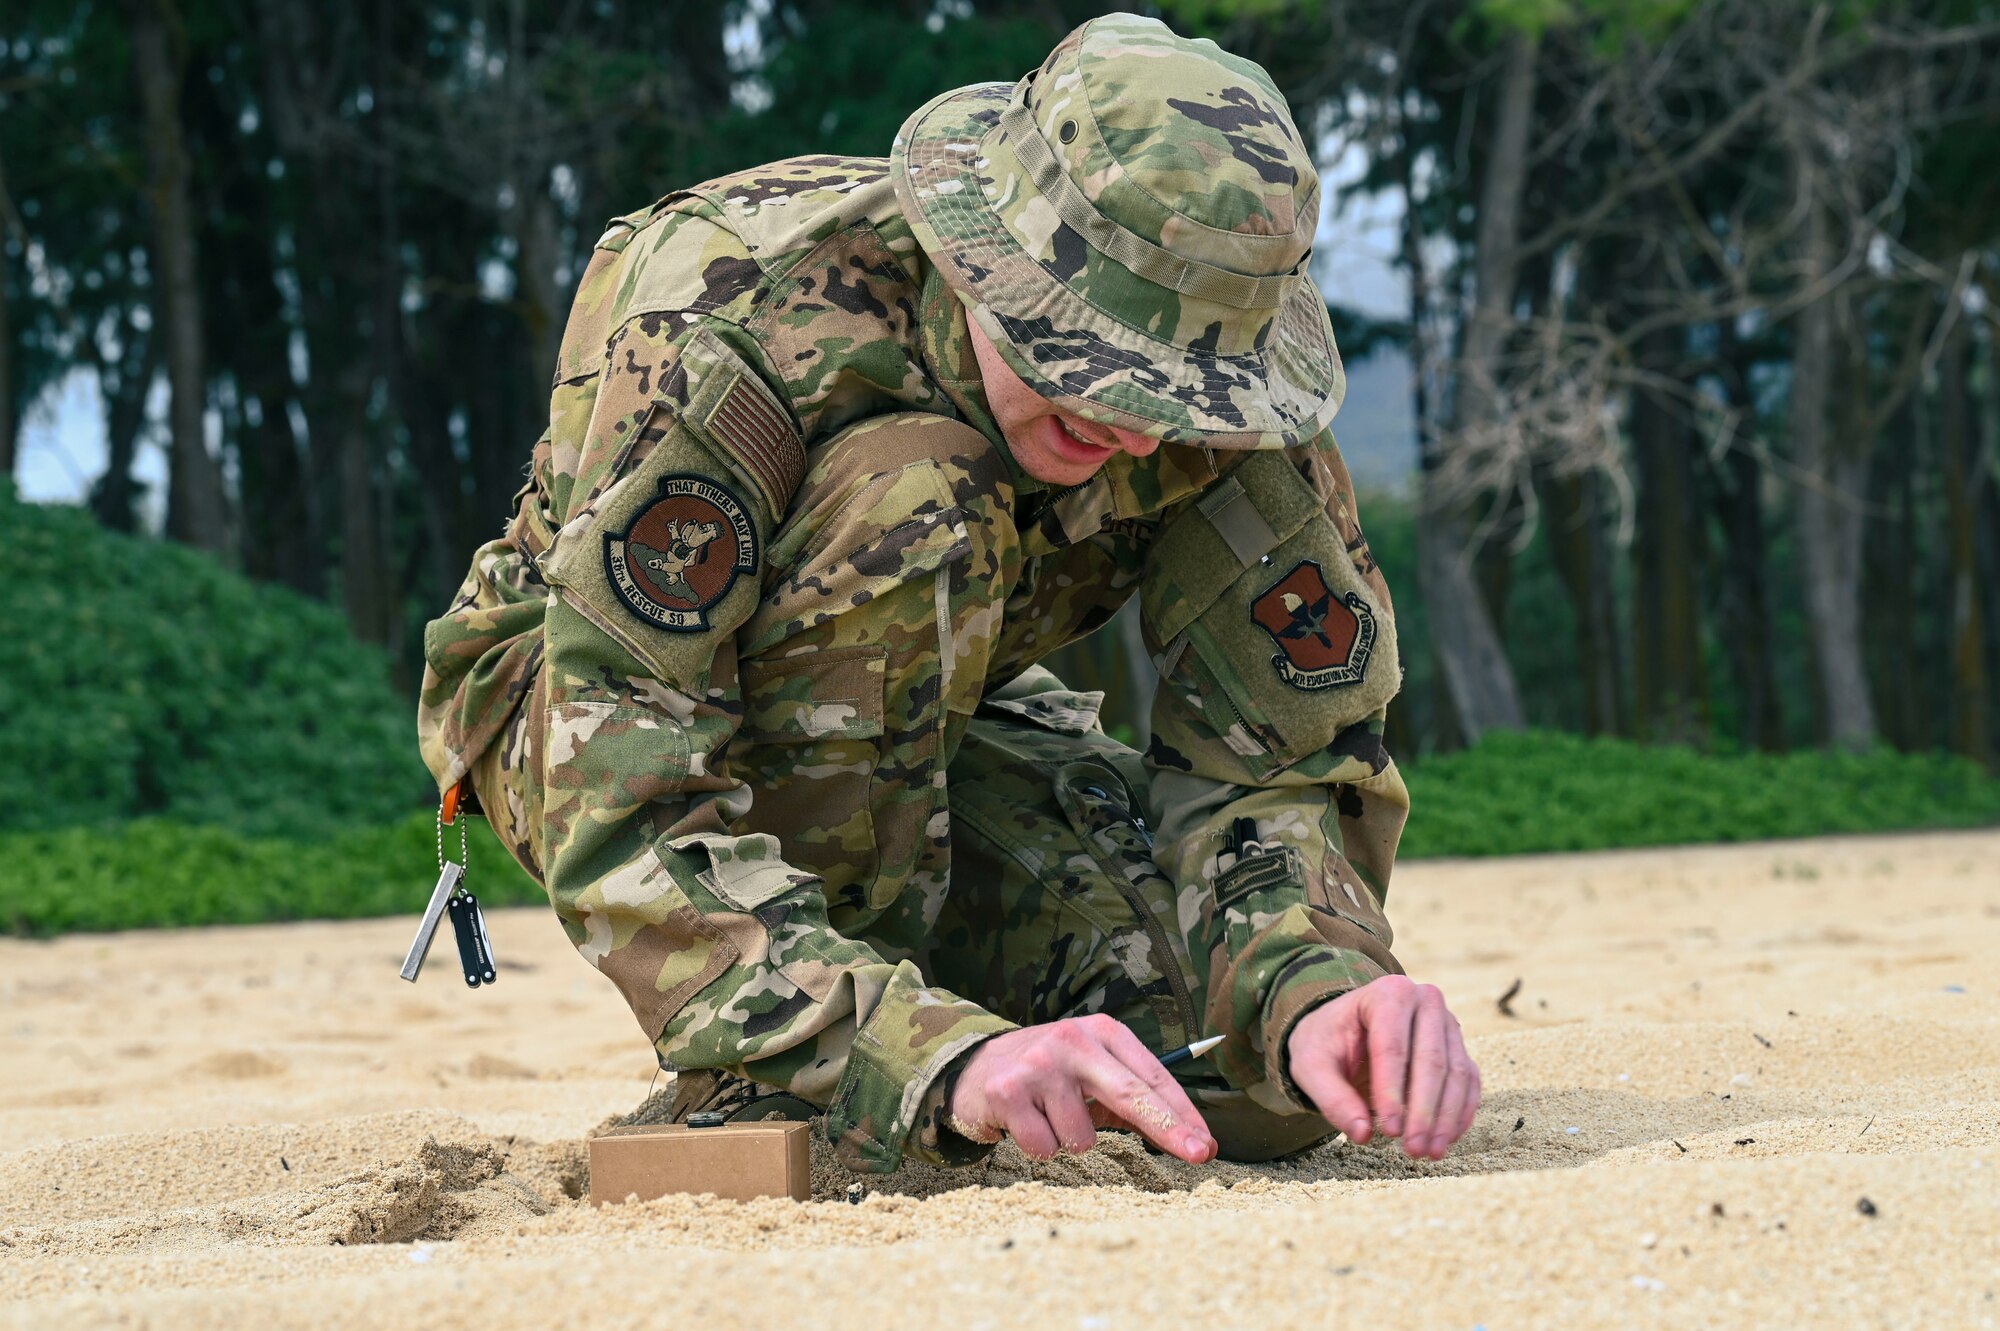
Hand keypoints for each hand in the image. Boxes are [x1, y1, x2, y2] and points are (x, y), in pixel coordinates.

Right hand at [947, 1013, 1216, 1163]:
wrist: (975, 1067)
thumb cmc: (1049, 1076)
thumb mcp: (1092, 1074)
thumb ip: (1133, 1100)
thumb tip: (1187, 1137)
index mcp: (1101, 1032)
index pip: (1151, 1077)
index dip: (1181, 1115)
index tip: (1205, 1144)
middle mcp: (1072, 1041)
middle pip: (1131, 1095)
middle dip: (1168, 1129)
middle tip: (1198, 1155)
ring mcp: (1038, 1065)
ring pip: (1082, 1137)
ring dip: (1069, 1139)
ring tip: (1048, 1116)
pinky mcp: (1008, 1091)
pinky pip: (1045, 1146)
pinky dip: (1038, 1145)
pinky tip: (1025, 1121)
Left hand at [1286, 975, 1480, 1159]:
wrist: (1345, 1027)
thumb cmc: (1326, 1043)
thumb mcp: (1312, 1066)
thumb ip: (1332, 1098)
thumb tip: (1362, 1134)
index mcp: (1386, 994)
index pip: (1392, 1048)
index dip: (1392, 1092)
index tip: (1389, 1131)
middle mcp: (1424, 1000)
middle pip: (1431, 1061)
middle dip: (1423, 1111)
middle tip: (1412, 1149)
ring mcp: (1447, 1022)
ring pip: (1456, 1074)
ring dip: (1445, 1118)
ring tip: (1428, 1152)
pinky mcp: (1458, 1046)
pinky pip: (1469, 1082)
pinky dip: (1459, 1114)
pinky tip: (1445, 1140)